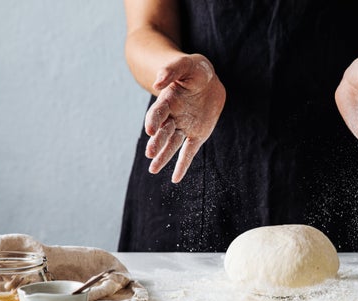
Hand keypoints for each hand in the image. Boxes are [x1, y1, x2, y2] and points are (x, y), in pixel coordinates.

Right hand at [144, 54, 225, 182]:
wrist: (207, 80)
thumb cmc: (194, 70)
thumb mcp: (186, 65)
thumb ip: (172, 71)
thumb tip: (158, 84)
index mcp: (168, 100)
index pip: (158, 112)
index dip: (154, 120)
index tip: (149, 129)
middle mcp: (173, 116)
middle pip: (163, 131)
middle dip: (156, 142)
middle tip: (150, 154)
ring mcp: (184, 127)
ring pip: (172, 144)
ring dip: (163, 156)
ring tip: (153, 169)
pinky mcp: (197, 135)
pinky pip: (189, 152)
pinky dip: (183, 165)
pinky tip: (176, 179)